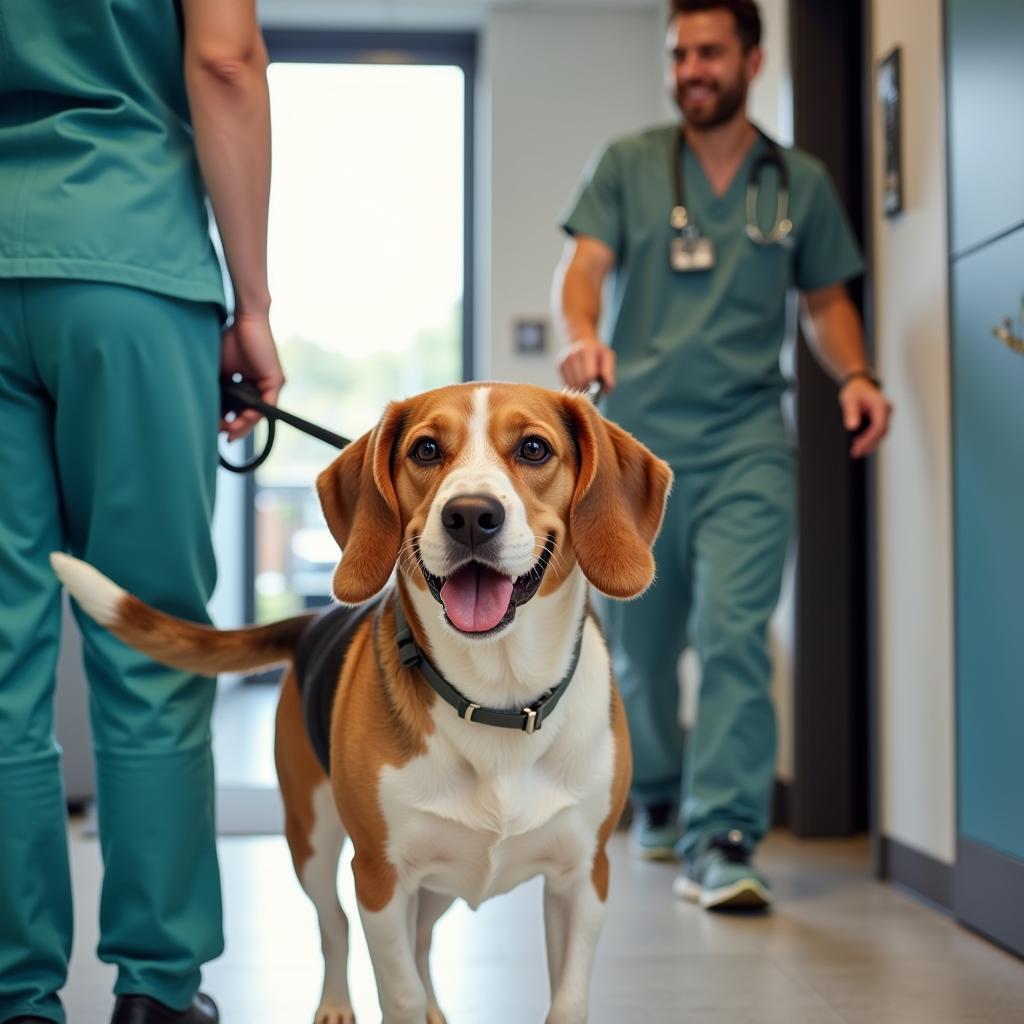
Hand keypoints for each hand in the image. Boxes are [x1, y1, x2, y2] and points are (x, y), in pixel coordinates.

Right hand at [219, 311, 284, 442]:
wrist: (244, 319)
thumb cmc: (230, 339)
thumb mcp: (220, 370)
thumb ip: (218, 389)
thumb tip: (207, 410)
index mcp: (250, 384)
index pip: (242, 410)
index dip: (232, 423)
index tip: (219, 431)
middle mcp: (263, 386)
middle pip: (252, 415)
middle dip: (238, 428)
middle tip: (225, 436)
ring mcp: (271, 384)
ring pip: (260, 413)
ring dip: (245, 424)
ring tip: (230, 431)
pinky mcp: (276, 380)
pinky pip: (268, 404)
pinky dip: (255, 414)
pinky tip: (242, 420)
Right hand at [556, 338, 616, 393]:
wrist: (582, 341)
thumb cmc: (597, 352)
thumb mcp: (608, 357)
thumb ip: (609, 372)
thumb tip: (606, 390)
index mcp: (587, 351)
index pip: (589, 375)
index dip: (594, 383)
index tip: (596, 383)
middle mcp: (573, 354)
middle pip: (580, 381)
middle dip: (587, 387)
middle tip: (591, 384)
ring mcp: (564, 360)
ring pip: (571, 385)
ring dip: (580, 387)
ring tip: (585, 381)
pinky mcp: (559, 365)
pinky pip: (566, 383)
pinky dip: (573, 385)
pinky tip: (578, 378)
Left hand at [839, 378, 892, 457]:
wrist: (859, 384)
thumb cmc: (854, 391)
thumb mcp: (849, 400)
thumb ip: (851, 413)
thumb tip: (852, 427)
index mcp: (881, 405)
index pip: (879, 426)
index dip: (869, 439)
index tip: (857, 447)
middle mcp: (887, 410)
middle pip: (881, 432)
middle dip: (869, 444)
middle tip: (855, 453)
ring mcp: (886, 414)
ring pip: (881, 433)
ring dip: (870, 443)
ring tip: (856, 452)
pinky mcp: (882, 418)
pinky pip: (878, 431)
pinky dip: (870, 439)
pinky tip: (860, 445)